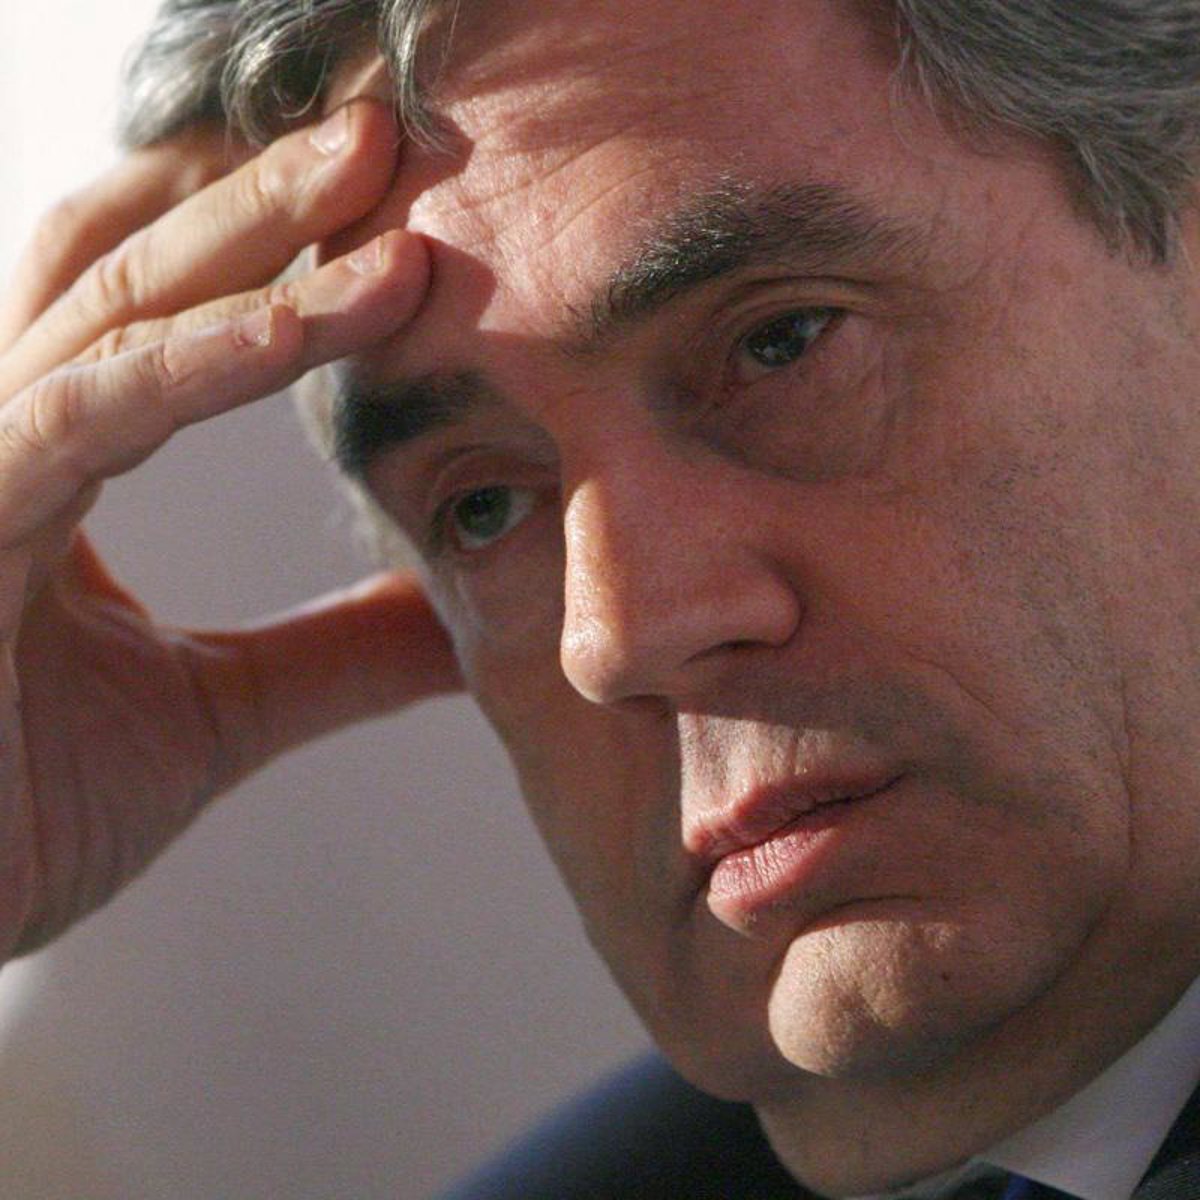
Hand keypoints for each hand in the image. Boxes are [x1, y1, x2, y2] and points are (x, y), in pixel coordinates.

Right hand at [0, 100, 460, 957]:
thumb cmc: (19, 811)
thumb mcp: (217, 714)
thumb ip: (335, 655)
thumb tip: (458, 620)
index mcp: (53, 458)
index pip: (158, 305)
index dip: (267, 240)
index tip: (398, 208)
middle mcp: (1, 431)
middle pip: (139, 265)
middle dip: (270, 190)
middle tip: (400, 128)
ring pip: (117, 309)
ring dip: (256, 239)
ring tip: (384, 182)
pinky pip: (87, 410)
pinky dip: (204, 357)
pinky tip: (320, 317)